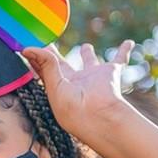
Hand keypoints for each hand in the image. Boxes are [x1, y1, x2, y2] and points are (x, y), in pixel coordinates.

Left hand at [22, 40, 137, 138]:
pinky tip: (129, 42)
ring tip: (86, 47)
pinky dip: (125, 51)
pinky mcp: (110, 72)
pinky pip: (119, 58)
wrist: (99, 116)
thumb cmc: (73, 109)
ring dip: (88, 54)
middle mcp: (75, 81)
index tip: (28, 44)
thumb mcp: (54, 86)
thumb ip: (44, 64)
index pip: (44, 68)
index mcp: (58, 86)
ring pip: (89, 61)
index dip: (37, 57)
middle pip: (63, 64)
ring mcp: (92, 77)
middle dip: (55, 54)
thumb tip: (27, 48)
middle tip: (48, 41)